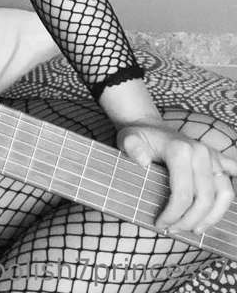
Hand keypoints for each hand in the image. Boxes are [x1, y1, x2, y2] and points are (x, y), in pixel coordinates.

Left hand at [118, 120, 236, 234]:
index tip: (160, 224)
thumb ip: (132, 148)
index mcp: (180, 150)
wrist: (149, 126)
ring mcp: (212, 155)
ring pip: (225, 193)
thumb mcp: (128, 139)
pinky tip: (219, 209)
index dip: (173, 214)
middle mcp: (200, 152)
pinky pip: (232, 178)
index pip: (183, 193)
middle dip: (190, 220)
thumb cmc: (138, 137)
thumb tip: (143, 161)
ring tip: (195, 228)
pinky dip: (229, 196)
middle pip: (205, 198)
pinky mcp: (218, 158)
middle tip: (174, 229)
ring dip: (212, 216)